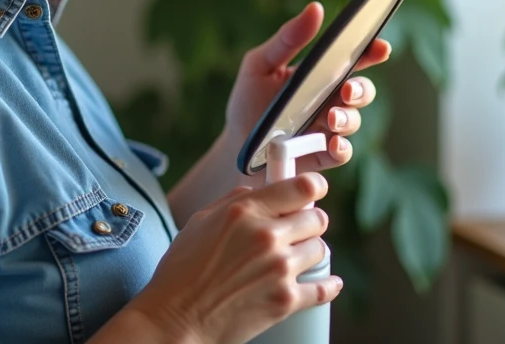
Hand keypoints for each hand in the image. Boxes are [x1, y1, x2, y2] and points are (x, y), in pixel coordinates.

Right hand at [126, 174, 339, 343]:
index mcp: (244, 211)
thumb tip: (261, 190)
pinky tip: (327, 282)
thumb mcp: (200, 221)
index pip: (301, 187)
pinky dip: (328, 285)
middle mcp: (266, 236)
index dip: (313, 186)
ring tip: (295, 258)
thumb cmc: (182, 270)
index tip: (314, 190)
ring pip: (320, 250)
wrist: (176, 319)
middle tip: (298, 230)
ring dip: (310, 252)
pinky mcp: (286, 301)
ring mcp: (279, 269)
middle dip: (308, 222)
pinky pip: (324, 288)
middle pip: (316, 218)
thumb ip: (235, 200)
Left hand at [225, 2, 386, 171]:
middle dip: (361, 89)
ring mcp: (328, 128)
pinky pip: (342, 152)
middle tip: (347, 90)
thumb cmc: (249, 100)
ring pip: (354, 121)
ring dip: (348, 118)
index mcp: (319, 75)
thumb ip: (287, 39)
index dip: (371, 52)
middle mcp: (329, 101)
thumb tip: (315, 8)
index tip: (380, 47)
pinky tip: (332, 143)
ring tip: (331, 118)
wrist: (234, 144)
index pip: (352, 60)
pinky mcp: (321, 155)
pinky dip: (342, 148)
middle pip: (362, 91)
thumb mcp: (260, 64)